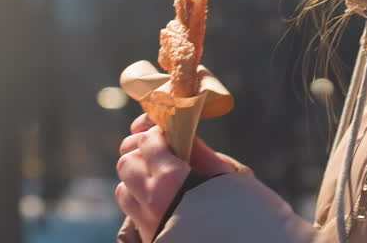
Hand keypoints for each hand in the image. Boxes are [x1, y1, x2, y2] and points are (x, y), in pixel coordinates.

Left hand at [115, 114, 237, 239]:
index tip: (169, 134)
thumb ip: (200, 153)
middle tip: (162, 153)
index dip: (157, 133)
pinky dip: (138, 200)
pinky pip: (131, 212)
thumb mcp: (227, 177)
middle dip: (141, 153)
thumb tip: (183, 133)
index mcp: (170, 179)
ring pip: (123, 189)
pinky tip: (160, 200)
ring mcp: (146, 222)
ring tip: (159, 178)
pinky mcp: (148, 238)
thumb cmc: (243, 212)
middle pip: (126, 163)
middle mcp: (151, 200)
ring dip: (137, 178)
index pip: (147, 142)